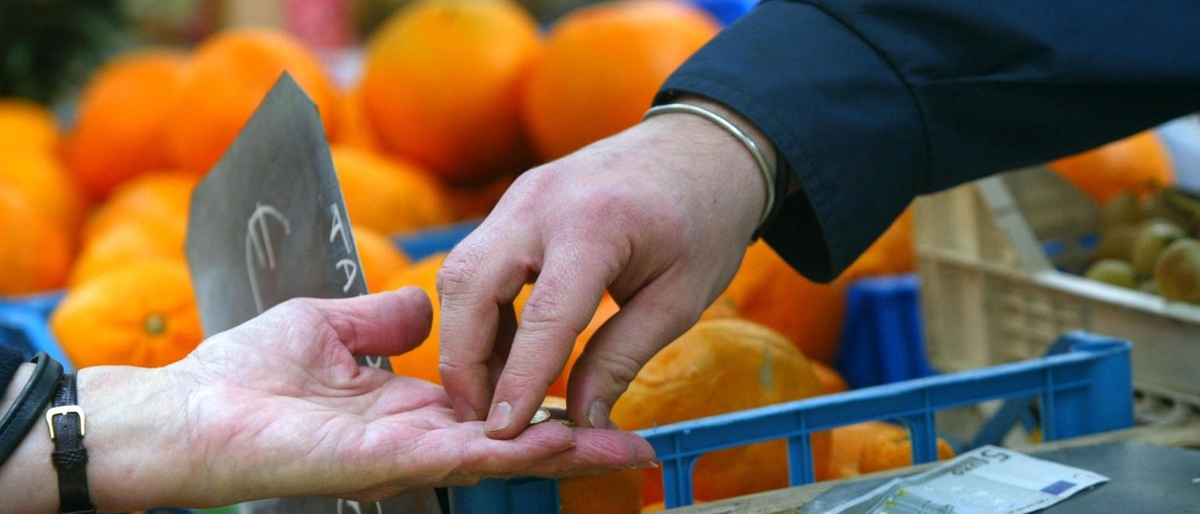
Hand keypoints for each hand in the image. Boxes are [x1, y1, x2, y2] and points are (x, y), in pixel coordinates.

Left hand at [0, 288, 654, 512]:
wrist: (186, 409)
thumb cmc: (243, 372)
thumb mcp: (324, 326)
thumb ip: (378, 320)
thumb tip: (419, 306)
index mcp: (407, 404)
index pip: (493, 403)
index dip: (543, 400)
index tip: (594, 389)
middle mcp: (418, 435)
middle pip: (513, 439)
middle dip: (575, 442)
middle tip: (639, 444)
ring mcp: (406, 453)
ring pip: (502, 453)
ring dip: (563, 452)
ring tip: (624, 445)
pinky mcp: (386, 461)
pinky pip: (463, 453)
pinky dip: (516, 449)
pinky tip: (561, 439)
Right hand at [437, 98, 774, 438]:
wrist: (701, 148)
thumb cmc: (704, 222)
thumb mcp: (680, 299)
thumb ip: (622, 357)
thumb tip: (580, 421)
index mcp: (596, 224)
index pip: (544, 316)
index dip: (519, 382)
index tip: (501, 436)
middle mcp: (542, 202)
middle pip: (470, 286)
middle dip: (463, 361)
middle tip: (479, 419)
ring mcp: (520, 196)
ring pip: (461, 273)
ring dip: (465, 338)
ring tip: (492, 394)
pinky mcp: (514, 203)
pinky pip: (477, 261)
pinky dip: (480, 312)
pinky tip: (508, 351)